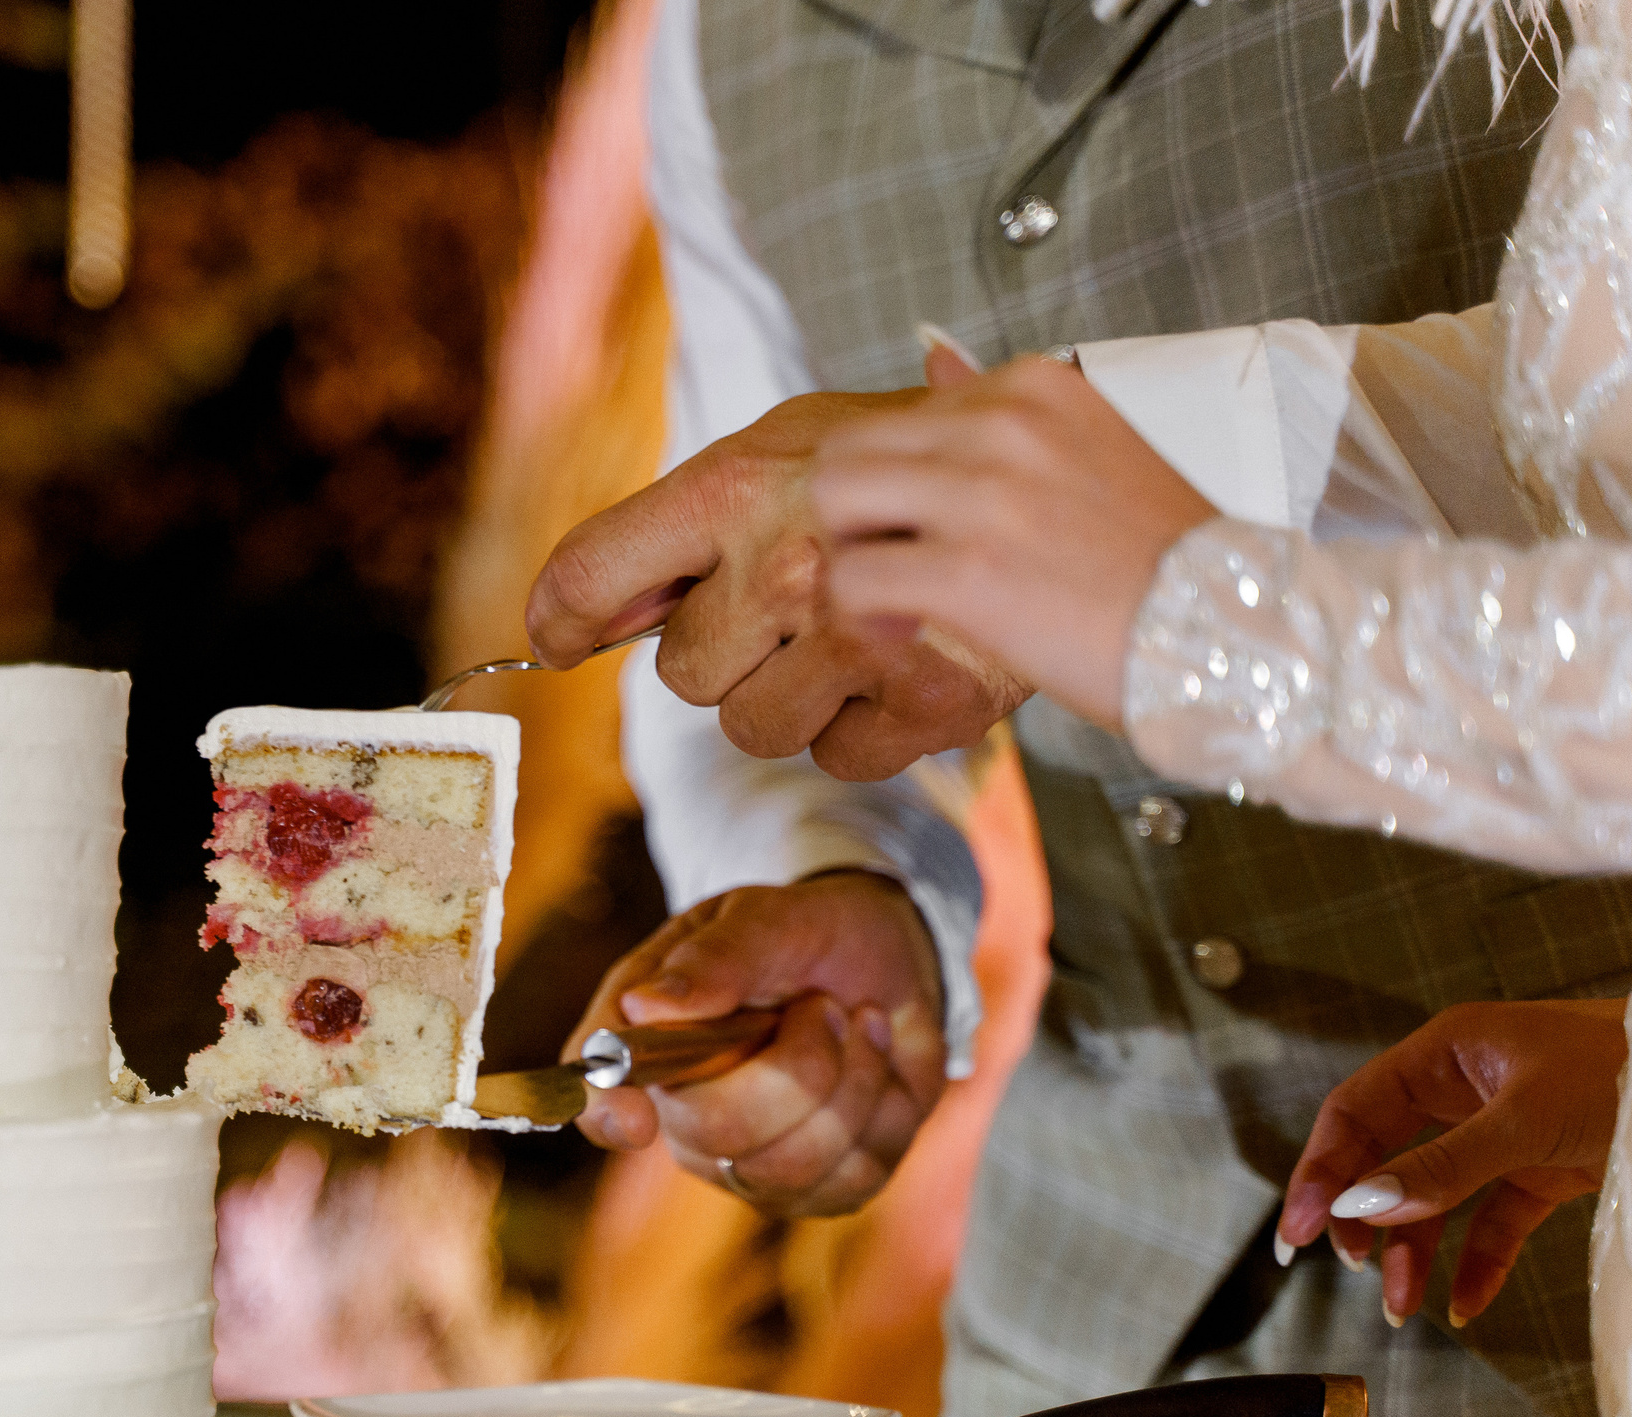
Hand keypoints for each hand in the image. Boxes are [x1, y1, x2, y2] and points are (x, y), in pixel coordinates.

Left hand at [524, 392, 1031, 780]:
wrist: (1074, 489)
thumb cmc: (919, 460)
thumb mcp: (800, 445)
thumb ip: (690, 518)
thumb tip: (575, 608)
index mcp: (742, 484)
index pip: (595, 569)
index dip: (561, 614)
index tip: (557, 638)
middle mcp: (787, 563)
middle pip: (682, 674)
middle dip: (726, 653)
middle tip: (792, 606)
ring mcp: (859, 640)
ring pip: (753, 728)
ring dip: (792, 698)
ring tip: (851, 636)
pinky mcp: (923, 705)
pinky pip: (837, 756)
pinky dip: (863, 726)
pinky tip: (900, 665)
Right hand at [568, 872, 947, 1216]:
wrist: (886, 962)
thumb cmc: (805, 935)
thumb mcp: (766, 917)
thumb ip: (714, 958)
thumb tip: (643, 1007)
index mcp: (648, 1042)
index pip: (598, 1097)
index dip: (606, 1111)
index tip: (637, 1117)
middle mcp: (685, 1118)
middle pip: (717, 1131)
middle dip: (795, 1063)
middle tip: (823, 1003)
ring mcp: (749, 1166)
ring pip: (793, 1163)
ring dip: (850, 1077)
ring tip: (855, 1021)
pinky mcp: (818, 1192)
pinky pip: (853, 1177)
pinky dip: (884, 1106)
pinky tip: (875, 1064)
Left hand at [810, 356, 1215, 727]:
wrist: (1229, 630)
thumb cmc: (1156, 558)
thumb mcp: (1086, 445)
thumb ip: (998, 405)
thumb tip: (931, 353)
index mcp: (1029, 388)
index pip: (899, 416)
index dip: (895, 485)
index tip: (930, 534)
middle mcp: (1002, 425)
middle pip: (846, 450)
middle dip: (851, 516)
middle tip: (887, 568)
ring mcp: (983, 496)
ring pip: (832, 503)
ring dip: (848, 558)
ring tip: (891, 604)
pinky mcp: (969, 572)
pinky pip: (853, 580)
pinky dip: (859, 617)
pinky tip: (900, 636)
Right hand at [1277, 999, 1627, 1326]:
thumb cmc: (1628, 1071)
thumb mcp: (1526, 1120)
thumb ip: (1443, 1166)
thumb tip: (1363, 1206)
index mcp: (1446, 1053)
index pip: (1356, 1113)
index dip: (1321, 1171)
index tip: (1298, 1230)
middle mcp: (1466, 1089)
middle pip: (1387, 1158)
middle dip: (1364, 1218)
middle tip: (1350, 1268)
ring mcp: (1503, 1132)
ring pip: (1434, 1197)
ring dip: (1415, 1252)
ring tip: (1404, 1308)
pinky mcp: (1543, 1169)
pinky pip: (1492, 1222)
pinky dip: (1476, 1263)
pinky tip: (1465, 1305)